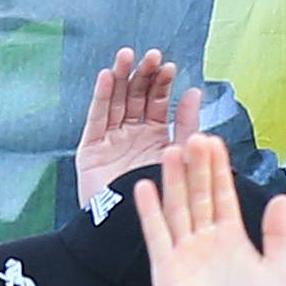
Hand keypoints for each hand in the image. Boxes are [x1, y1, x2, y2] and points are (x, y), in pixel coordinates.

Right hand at [75, 48, 201, 202]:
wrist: (132, 229)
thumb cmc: (159, 198)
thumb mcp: (180, 156)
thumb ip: (186, 125)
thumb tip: (194, 93)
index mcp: (154, 137)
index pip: (158, 102)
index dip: (162, 84)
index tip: (169, 68)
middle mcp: (132, 135)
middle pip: (136, 96)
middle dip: (143, 75)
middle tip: (151, 57)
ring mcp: (111, 141)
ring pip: (116, 101)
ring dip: (121, 77)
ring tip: (128, 56)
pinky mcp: (91, 149)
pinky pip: (96, 118)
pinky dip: (101, 97)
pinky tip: (107, 76)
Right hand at [133, 134, 285, 285]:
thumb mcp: (279, 271)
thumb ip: (278, 235)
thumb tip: (283, 198)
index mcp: (231, 237)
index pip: (223, 194)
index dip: (219, 168)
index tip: (214, 141)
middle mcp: (205, 240)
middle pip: (198, 194)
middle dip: (196, 166)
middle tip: (193, 135)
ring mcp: (183, 253)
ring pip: (177, 208)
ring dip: (173, 181)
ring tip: (170, 151)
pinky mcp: (166, 270)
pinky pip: (156, 236)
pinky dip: (150, 212)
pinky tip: (144, 188)